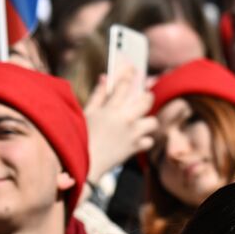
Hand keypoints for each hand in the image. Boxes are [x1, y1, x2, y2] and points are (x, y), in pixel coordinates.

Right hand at [84, 64, 157, 180]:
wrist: (84, 164)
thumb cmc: (81, 136)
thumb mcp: (87, 113)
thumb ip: (98, 95)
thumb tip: (105, 78)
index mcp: (111, 108)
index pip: (124, 85)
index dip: (129, 74)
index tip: (133, 69)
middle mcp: (126, 119)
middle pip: (147, 100)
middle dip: (148, 96)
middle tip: (145, 96)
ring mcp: (133, 134)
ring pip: (153, 122)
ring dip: (148, 121)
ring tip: (141, 122)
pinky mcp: (135, 148)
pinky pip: (149, 141)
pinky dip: (144, 140)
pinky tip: (137, 139)